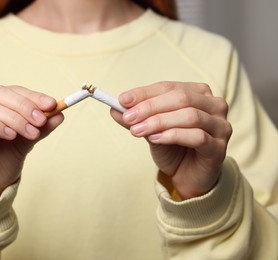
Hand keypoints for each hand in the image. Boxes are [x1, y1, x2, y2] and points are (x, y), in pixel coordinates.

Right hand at [0, 85, 63, 201]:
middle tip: (41, 120)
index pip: (13, 91)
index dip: (33, 96)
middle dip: (24, 106)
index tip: (53, 104)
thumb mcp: (27, 142)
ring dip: (13, 118)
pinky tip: (10, 135)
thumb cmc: (2, 161)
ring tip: (30, 133)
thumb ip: (41, 128)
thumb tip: (60, 113)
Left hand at [111, 82, 231, 198]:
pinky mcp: (219, 148)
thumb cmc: (173, 149)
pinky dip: (173, 135)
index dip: (145, 93)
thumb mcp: (151, 130)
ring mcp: (220, 126)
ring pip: (190, 115)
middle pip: (181, 98)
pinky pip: (197, 136)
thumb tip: (115, 109)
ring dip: (159, 121)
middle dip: (150, 107)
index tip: (122, 100)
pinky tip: (155, 139)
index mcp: (198, 93)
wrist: (187, 177)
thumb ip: (137, 119)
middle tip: (129, 117)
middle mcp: (214, 105)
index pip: (169, 87)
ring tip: (137, 130)